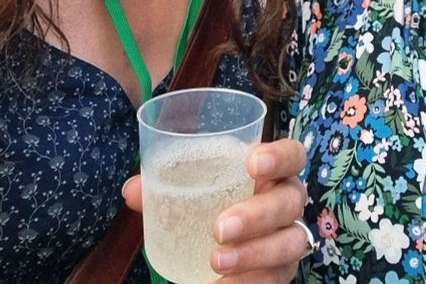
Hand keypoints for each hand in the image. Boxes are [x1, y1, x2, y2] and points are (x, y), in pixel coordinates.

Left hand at [123, 138, 309, 281]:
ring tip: (216, 261)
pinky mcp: (281, 272)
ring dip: (254, 253)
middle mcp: (287, 201)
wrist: (221, 250)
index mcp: (271, 172)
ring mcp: (289, 238)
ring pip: (290, 243)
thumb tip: (132, 190)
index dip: (279, 156)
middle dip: (256, 215)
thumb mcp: (189, 193)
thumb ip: (163, 187)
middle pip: (289, 201)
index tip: (252, 163)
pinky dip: (249, 281)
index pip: (292, 154)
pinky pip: (275, 279)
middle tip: (219, 228)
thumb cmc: (211, 205)